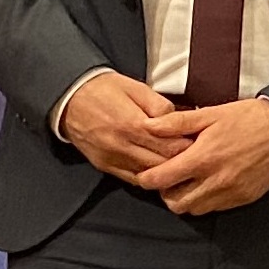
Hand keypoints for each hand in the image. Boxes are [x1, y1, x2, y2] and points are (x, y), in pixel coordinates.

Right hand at [60, 71, 186, 183]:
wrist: (69, 97)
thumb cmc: (106, 89)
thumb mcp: (137, 88)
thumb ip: (161, 106)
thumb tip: (181, 121)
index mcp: (132, 124)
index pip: (171, 146)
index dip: (189, 147)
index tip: (199, 143)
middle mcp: (122, 145)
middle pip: (162, 163)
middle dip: (182, 161)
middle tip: (195, 156)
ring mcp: (112, 158)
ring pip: (149, 175)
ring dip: (167, 172)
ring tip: (180, 164)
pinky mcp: (105, 165)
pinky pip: (133, 180)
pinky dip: (149, 177)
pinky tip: (160, 171)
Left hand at [135, 97, 268, 215]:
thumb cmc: (249, 119)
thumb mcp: (210, 114)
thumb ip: (176, 123)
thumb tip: (148, 125)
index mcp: (203, 158)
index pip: (160, 180)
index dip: (147, 178)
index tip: (147, 172)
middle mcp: (216, 180)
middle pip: (174, 202)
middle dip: (166, 192)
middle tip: (169, 177)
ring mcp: (231, 192)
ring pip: (194, 209)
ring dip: (186, 198)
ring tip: (189, 181)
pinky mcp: (244, 198)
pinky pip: (215, 208)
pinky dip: (206, 200)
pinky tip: (209, 183)